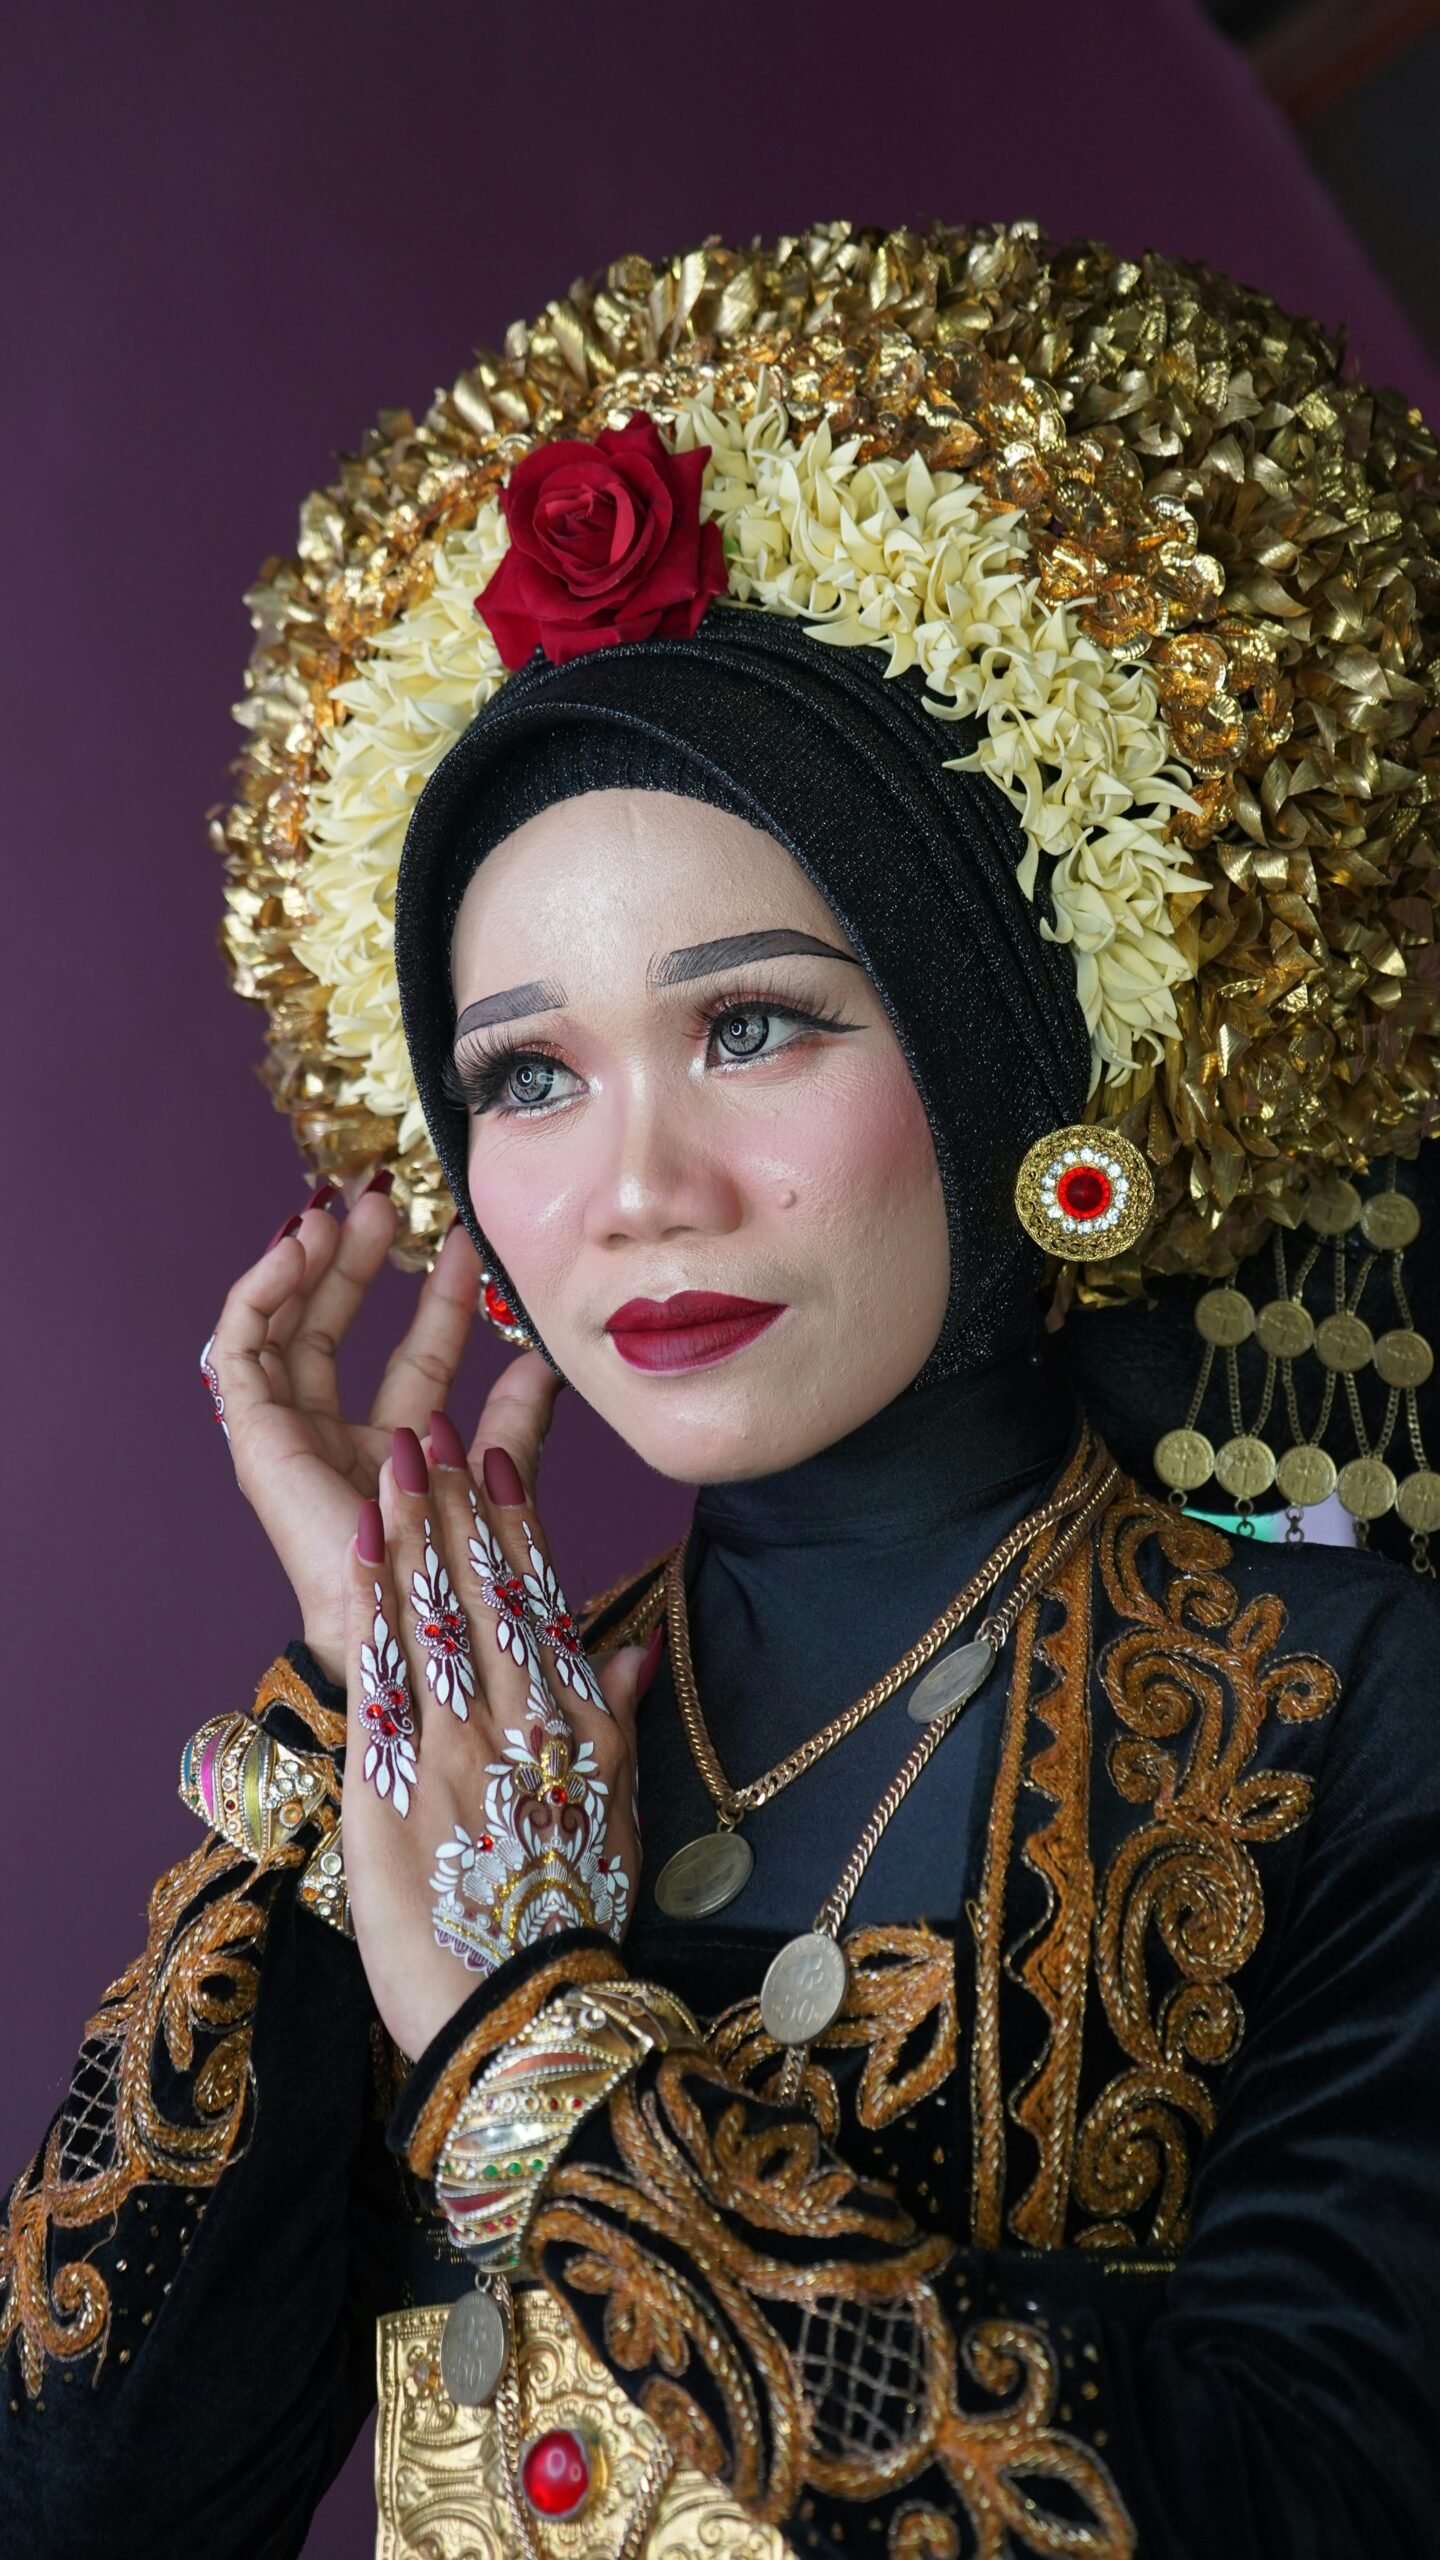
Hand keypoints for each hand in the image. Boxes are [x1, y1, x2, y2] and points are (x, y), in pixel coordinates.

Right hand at [201, 1179, 528, 1679]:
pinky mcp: (254, 1434)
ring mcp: (288, 1437)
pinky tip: (298, 1245)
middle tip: (390, 1202)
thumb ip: (515, 1422)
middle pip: (338, 1330)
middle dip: (360, 1262)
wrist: (411, 1617)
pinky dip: (262, 1290)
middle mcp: (334, 1439)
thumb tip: (546, 1362)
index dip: (439, 1299)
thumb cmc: (452, 1570)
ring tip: (338, 1211)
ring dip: (307, 1264)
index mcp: (393, 1451)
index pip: (415, 1356)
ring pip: (283, 1329)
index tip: (468, 1242)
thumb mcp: (495, 1475)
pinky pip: (240, 1348)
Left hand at [340, 1387, 656, 2057]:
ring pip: (430, 1614)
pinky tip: (358, 1544)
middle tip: (429, 1431)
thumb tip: (633, 1652)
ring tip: (391, 1460)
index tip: (497, 1460)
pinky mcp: (391, 1787)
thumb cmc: (571, 1927)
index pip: (545, 1601)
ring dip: (409, 1528)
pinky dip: (368, 1599)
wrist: (523, 2022)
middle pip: (483, 1590)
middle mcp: (520, 1723)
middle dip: (454, 1503)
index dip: (516, 1525)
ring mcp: (454, 1749)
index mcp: (579, 1728)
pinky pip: (379, 1672)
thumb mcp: (617, 1821)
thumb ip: (618, 1726)